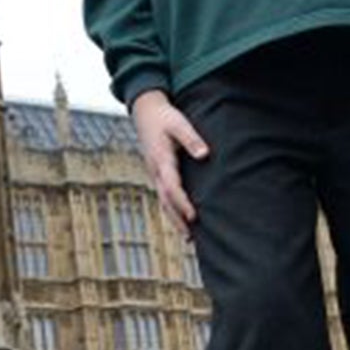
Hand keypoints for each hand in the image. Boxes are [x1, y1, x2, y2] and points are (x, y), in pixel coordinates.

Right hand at [131, 90, 208, 232]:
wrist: (145, 111)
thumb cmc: (164, 116)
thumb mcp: (179, 123)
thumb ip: (192, 138)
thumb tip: (205, 155)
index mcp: (161, 160)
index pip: (171, 187)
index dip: (182, 203)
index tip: (193, 216)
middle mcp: (155, 170)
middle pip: (165, 200)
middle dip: (177, 219)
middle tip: (191, 238)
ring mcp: (154, 172)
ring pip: (163, 200)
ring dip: (174, 218)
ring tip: (188, 237)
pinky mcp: (157, 172)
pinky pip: (164, 195)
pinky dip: (172, 208)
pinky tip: (181, 218)